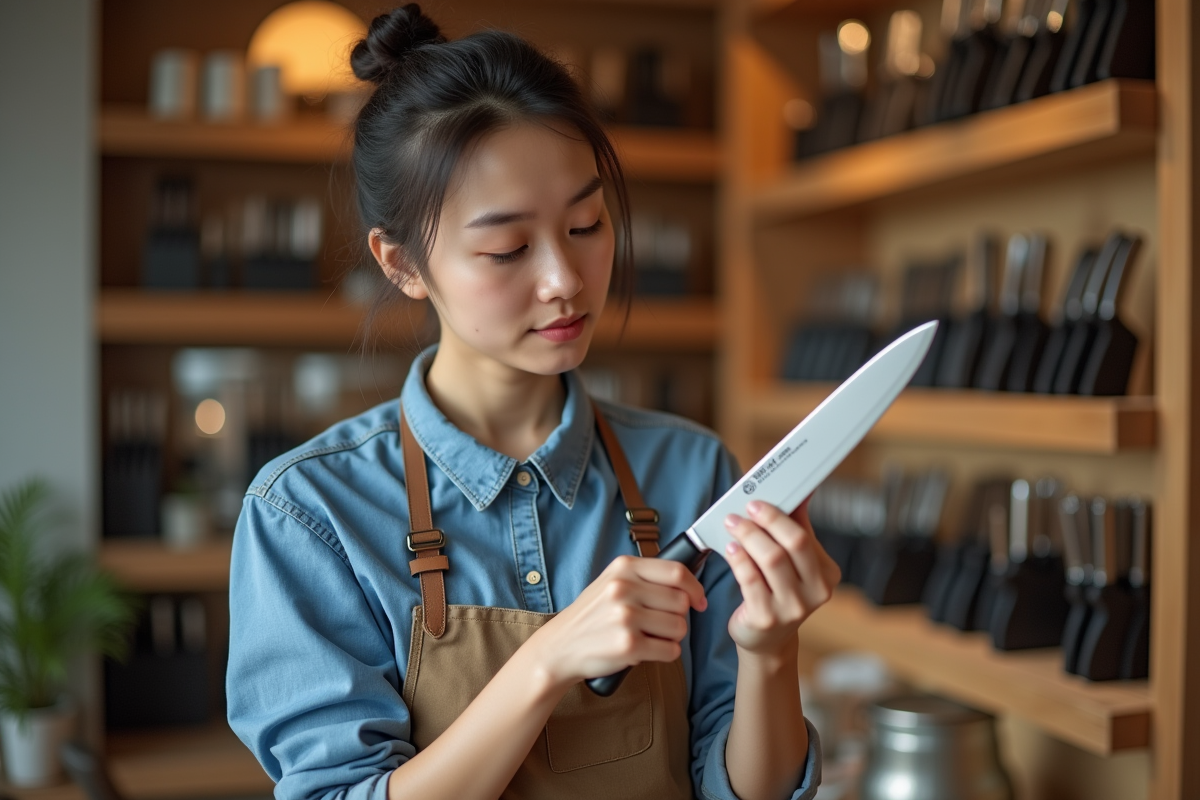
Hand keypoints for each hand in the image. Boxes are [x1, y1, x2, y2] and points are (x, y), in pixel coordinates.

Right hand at [525, 555, 707, 690]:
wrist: (560, 646)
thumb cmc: (592, 615)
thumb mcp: (612, 582)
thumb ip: (646, 578)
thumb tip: (689, 587)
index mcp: (623, 568)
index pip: (677, 572)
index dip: (695, 588)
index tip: (699, 601)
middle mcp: (624, 588)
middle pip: (682, 602)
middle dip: (678, 617)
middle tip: (659, 623)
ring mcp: (626, 617)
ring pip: (679, 628)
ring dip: (671, 637)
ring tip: (648, 636)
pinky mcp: (628, 645)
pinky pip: (670, 650)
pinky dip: (665, 653)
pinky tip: (646, 650)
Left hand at [722, 499, 840, 657]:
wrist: (767, 640)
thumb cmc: (779, 593)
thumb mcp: (795, 563)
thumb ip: (798, 528)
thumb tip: (800, 492)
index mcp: (827, 574)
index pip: (804, 536)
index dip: (779, 515)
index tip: (759, 501)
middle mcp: (816, 592)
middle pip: (793, 544)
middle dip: (766, 521)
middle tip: (746, 509)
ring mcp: (792, 608)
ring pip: (771, 560)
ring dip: (749, 536)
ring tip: (733, 525)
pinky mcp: (767, 618)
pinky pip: (751, 580)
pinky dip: (739, 560)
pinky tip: (731, 549)